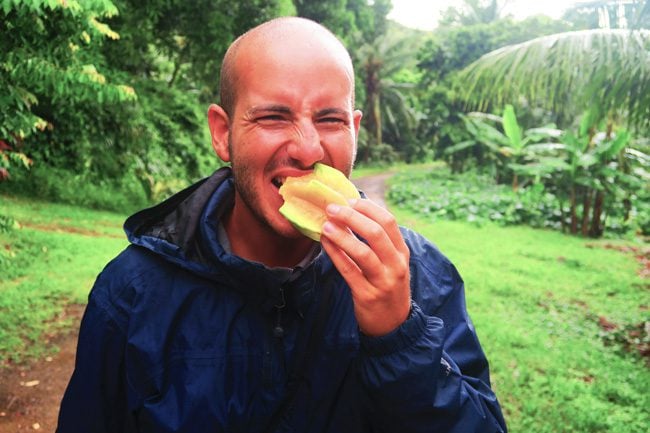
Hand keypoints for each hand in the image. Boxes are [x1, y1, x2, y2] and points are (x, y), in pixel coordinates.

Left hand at [320, 198, 410, 336]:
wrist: (393, 325)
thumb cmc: (387, 287)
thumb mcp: (392, 264)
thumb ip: (378, 242)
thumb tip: (353, 213)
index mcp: (402, 253)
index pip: (388, 222)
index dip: (367, 208)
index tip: (348, 200)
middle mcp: (396, 265)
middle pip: (376, 233)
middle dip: (352, 217)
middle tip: (332, 208)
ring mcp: (383, 281)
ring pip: (363, 252)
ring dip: (342, 236)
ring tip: (325, 225)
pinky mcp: (367, 295)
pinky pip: (349, 270)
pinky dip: (335, 254)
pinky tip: (325, 243)